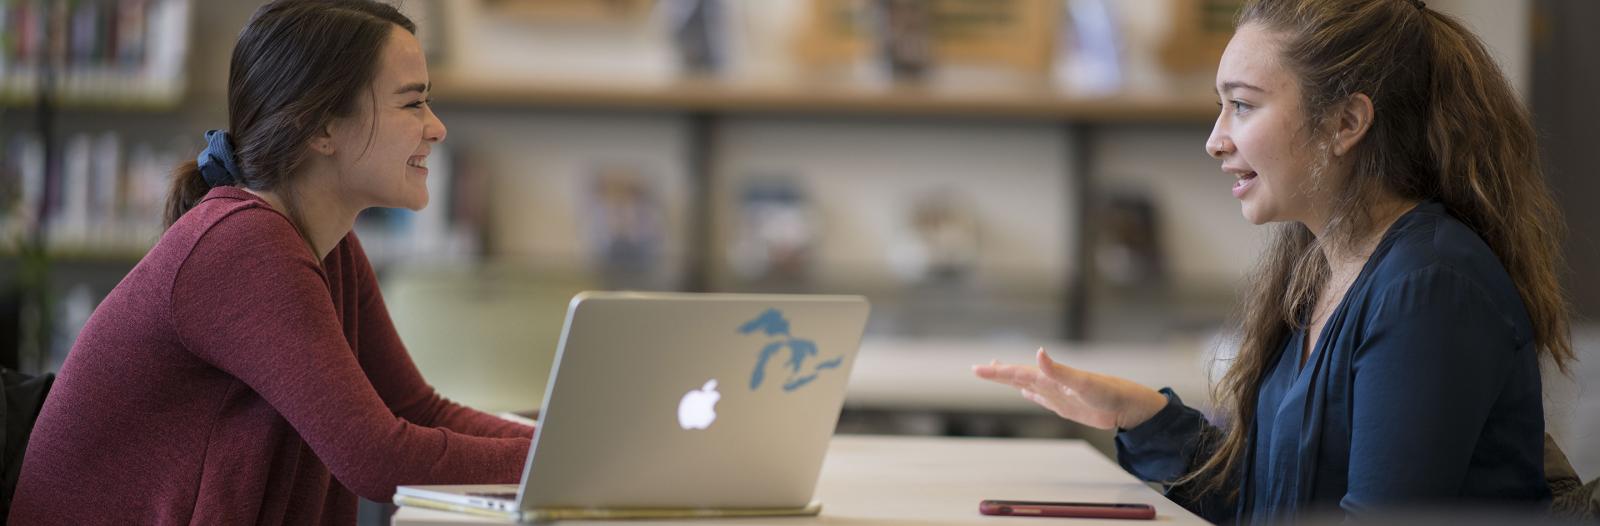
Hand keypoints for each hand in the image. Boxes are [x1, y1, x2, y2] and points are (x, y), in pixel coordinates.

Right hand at [972, 348, 1168, 429]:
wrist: (1128, 406)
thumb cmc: (1108, 393)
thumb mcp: (1082, 382)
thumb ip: (1058, 370)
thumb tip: (1038, 352)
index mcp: (1051, 377)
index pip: (1017, 372)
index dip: (997, 371)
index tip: (978, 369)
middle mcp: (1051, 383)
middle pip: (1018, 376)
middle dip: (998, 374)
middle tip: (977, 369)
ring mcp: (1057, 393)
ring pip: (1027, 385)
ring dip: (1010, 379)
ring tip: (996, 372)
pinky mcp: (1065, 405)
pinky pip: (1041, 398)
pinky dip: (1029, 394)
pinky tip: (1024, 391)